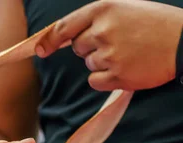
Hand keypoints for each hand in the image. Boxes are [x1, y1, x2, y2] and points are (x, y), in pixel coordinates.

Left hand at [35, 0, 182, 90]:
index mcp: (103, 10)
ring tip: (130, 53)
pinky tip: (128, 68)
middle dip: (92, 48)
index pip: (64, 27)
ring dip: (104, 63)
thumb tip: (64, 38)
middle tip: (119, 43)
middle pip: (78, 48)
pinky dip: (107, 79)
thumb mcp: (125, 9)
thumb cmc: (155, 24)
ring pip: (89, 65)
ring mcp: (109, 54)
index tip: (39, 50)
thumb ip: (95, 20)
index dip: (48, 41)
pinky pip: (96, 81)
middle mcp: (102, 31)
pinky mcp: (117, 75)